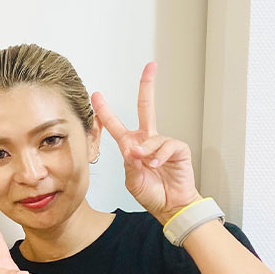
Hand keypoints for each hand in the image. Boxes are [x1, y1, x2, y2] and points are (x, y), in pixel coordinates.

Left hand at [91, 62, 201, 223]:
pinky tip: (158, 165)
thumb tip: (134, 148)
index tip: (96, 96)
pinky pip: (167, 146)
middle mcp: (147, 141)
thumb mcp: (132, 179)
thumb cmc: (151, 193)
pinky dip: (160, 156)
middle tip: (150, 66)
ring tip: (147, 165)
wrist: (171, 207)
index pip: (115, 125)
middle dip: (147, 86)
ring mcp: (163, 144)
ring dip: (146, 152)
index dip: (105, 111)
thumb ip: (130, 163)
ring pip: (152, 138)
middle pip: (147, 108)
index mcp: (131, 147)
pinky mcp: (178, 149)